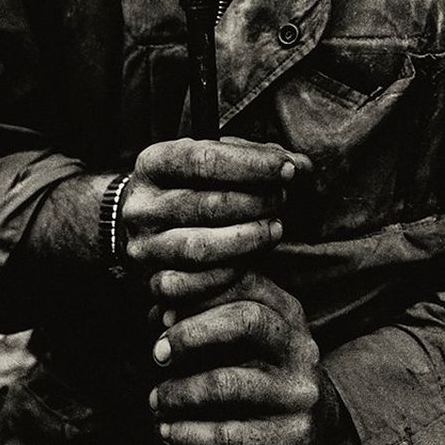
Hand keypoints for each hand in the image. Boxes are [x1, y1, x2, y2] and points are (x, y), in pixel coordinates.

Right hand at [121, 137, 311, 272]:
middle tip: (283, 198)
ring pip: (200, 248)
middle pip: (207, 205)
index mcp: (153, 164)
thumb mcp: (212, 160)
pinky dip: (228, 275)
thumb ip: (255, 158)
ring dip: (248, 239)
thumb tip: (301, 166)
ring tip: (276, 228)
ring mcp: (144, 246)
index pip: (204, 159)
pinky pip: (192, 285)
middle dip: (256, 201)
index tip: (288, 168)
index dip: (252, 164)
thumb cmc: (190, 185)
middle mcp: (142, 206)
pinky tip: (252, 261)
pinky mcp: (152, 281)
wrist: (142, 224)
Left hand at [149, 271, 323, 444]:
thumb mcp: (246, 335)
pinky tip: (167, 432)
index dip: (197, 288)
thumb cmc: (262, 371)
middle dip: (191, 334)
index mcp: (286, 311)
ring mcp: (299, 392)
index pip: (244, 281)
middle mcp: (298, 346)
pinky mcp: (294, 436)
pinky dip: (190, 433)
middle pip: (245, 320)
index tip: (159, 306)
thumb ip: (207, 314)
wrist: (317, 428)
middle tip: (158, 353)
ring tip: (156, 400)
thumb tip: (160, 311)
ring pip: (230, 382)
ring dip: (181, 392)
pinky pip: (231, 434)